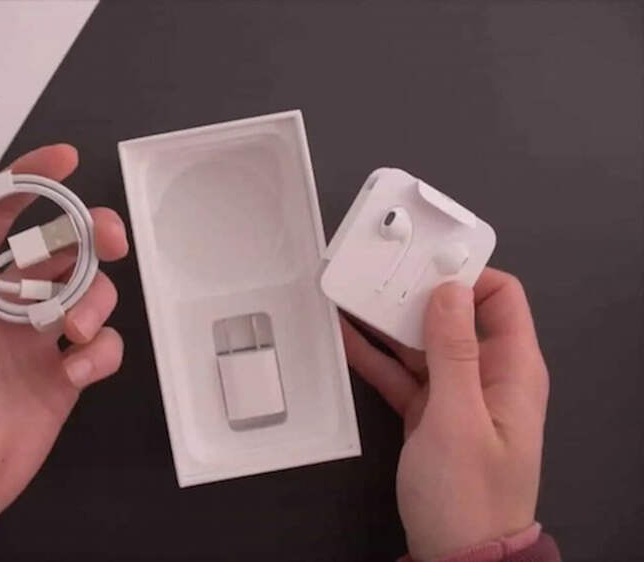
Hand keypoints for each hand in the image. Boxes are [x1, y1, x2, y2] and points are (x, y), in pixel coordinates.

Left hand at [0, 145, 129, 554]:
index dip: (31, 182)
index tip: (67, 160)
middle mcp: (4, 305)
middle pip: (58, 249)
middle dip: (88, 234)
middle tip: (110, 236)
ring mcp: (37, 341)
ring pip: (88, 294)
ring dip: (94, 300)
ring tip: (76, 330)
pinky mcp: (63, 378)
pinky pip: (99, 349)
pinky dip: (98, 353)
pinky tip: (75, 372)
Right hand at [341, 268, 548, 560]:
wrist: (457, 555)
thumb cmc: (468, 495)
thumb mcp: (458, 418)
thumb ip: (453, 352)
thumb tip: (449, 290)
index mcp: (512, 371)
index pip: (500, 298)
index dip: (465, 272)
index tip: (422, 258)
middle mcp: (487, 376)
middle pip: (453, 315)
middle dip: (415, 292)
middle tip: (376, 272)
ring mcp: (456, 395)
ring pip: (421, 343)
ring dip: (388, 323)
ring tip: (351, 296)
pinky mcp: (429, 414)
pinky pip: (401, 374)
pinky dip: (375, 358)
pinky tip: (346, 339)